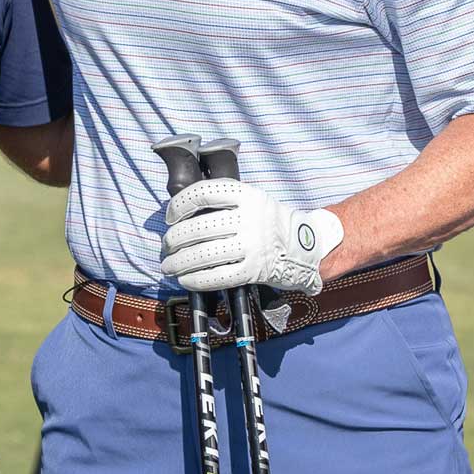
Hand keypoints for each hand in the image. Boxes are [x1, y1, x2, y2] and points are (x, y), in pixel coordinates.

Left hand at [161, 179, 342, 293]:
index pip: (203, 193)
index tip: (170, 216)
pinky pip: (217, 277)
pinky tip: (186, 280)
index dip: (180, 204)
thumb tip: (183, 217)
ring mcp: (252, 246)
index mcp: (247, 195)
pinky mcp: (253, 271)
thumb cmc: (270, 222)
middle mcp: (250, 218)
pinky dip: (196, 280)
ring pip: (204, 254)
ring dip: (179, 262)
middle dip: (174, 239)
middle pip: (198, 227)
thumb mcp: (253, 200)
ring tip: (170, 266)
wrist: (306, 245)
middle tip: (167, 246)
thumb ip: (224, 203)